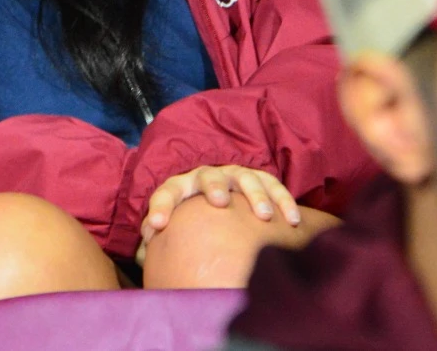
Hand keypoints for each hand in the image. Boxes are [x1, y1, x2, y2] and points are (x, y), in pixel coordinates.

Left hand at [137, 164, 300, 262]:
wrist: (216, 189)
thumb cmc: (191, 215)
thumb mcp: (173, 223)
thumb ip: (157, 241)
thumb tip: (143, 260)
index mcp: (182, 186)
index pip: (166, 192)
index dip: (159, 206)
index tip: (155, 225)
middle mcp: (208, 176)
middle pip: (209, 176)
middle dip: (214, 187)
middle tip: (220, 202)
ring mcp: (236, 175)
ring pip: (246, 178)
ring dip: (256, 195)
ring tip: (264, 215)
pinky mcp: (260, 178)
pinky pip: (273, 185)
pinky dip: (283, 200)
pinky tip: (292, 221)